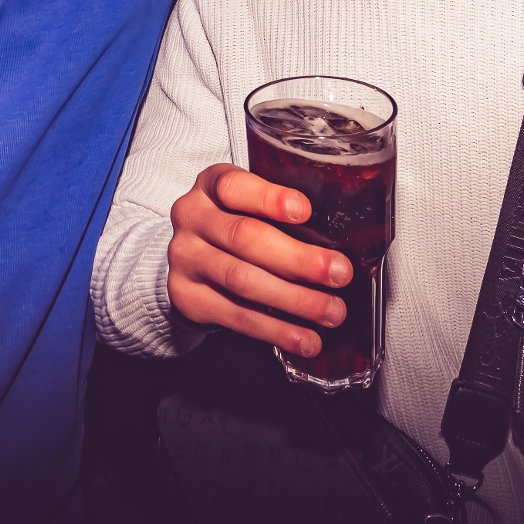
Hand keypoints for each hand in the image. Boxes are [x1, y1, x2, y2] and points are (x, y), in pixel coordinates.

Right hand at [167, 163, 350, 357]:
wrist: (190, 260)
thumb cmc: (232, 226)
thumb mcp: (247, 204)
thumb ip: (279, 213)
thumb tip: (335, 243)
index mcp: (210, 185)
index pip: (233, 186)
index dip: (269, 199)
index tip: (305, 211)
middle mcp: (192, 218)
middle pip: (245, 237)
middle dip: (298, 259)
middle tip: (338, 273)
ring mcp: (185, 259)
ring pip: (242, 280)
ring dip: (294, 300)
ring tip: (330, 311)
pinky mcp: (187, 297)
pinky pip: (236, 316)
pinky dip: (275, 330)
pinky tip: (302, 338)